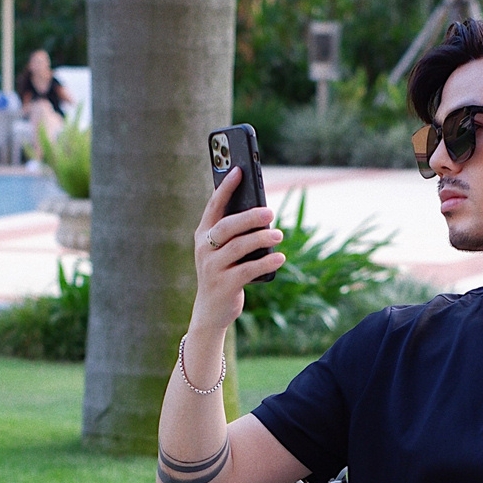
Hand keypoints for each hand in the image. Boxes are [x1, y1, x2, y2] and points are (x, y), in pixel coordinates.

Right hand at [191, 168, 285, 332]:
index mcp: (203, 235)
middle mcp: (204, 249)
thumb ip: (233, 234)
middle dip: (250, 216)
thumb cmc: (222, 274)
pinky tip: (279, 257)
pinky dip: (266, 262)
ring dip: (261, 239)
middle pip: (228, 226)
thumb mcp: (222, 252)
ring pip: (239, 247)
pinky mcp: (224, 285)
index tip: (239, 171)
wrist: (210, 311)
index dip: (225, 187)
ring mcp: (213, 267)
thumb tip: (261, 213)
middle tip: (270, 212)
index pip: (214, 206)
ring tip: (278, 234)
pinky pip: (248, 270)